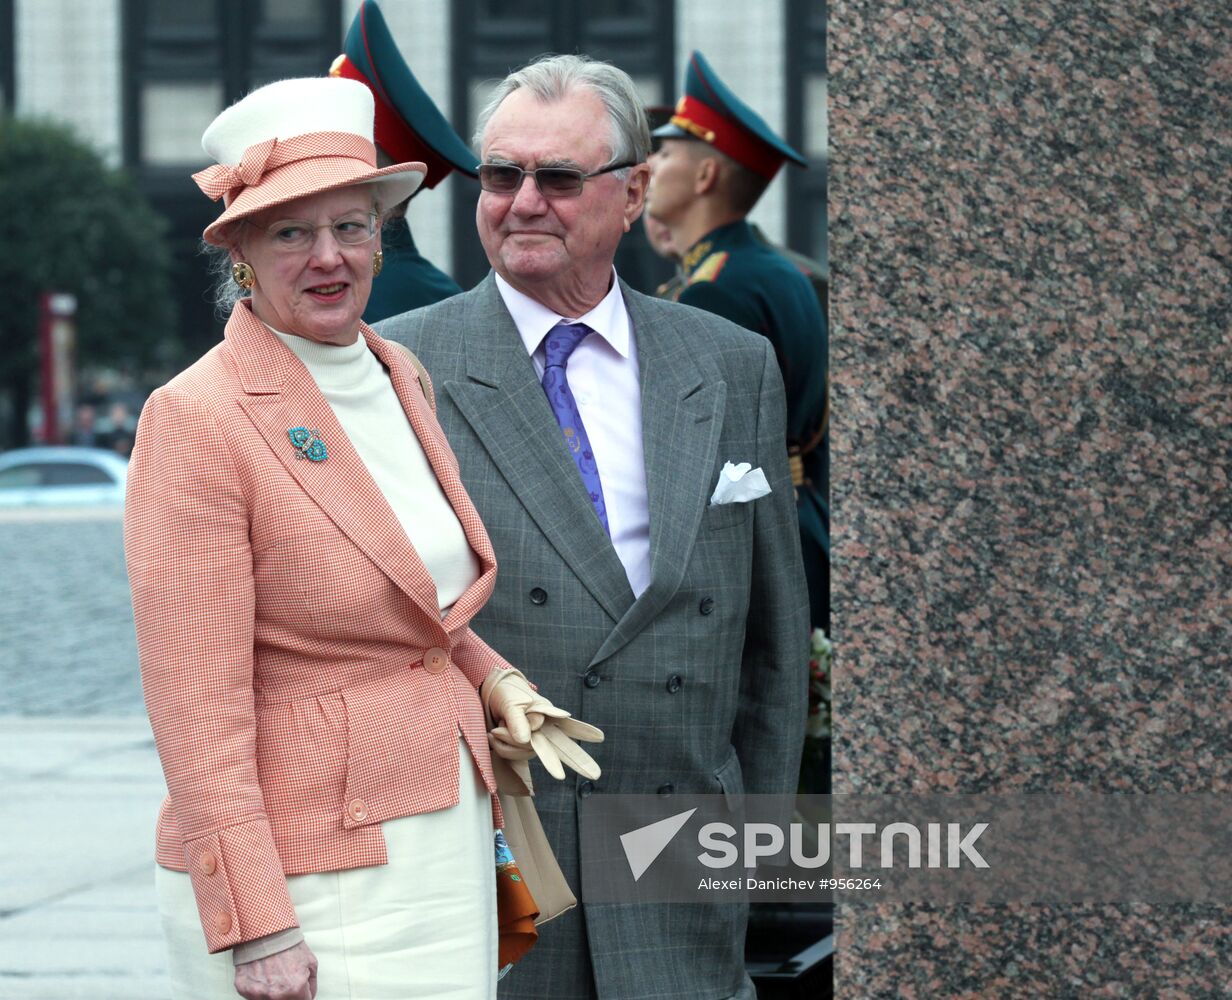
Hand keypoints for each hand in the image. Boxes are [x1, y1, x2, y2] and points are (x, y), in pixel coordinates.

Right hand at [234, 940, 317, 999]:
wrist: (265, 929)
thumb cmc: (287, 943)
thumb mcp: (310, 962)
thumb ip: (311, 984)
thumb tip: (309, 996)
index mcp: (295, 989)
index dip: (303, 996)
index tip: (300, 991)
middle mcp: (275, 995)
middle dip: (289, 994)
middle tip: (286, 979)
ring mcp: (258, 993)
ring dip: (272, 992)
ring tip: (274, 975)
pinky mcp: (243, 989)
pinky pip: (253, 995)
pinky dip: (258, 987)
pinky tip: (262, 974)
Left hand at [483, 669, 603, 780]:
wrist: (487, 696)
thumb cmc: (504, 694)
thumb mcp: (511, 703)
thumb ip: (519, 720)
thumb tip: (526, 739)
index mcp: (547, 714)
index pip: (568, 724)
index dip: (583, 731)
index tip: (600, 737)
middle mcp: (542, 730)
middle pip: (563, 748)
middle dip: (579, 761)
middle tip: (596, 775)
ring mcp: (531, 742)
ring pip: (526, 753)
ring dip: (508, 744)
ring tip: (496, 729)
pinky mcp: (517, 749)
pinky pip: (513, 756)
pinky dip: (502, 747)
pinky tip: (495, 736)